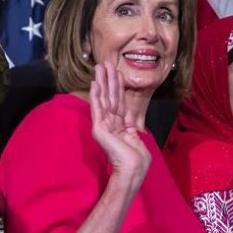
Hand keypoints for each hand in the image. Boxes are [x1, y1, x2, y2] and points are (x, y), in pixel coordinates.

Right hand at [89, 62, 150, 183]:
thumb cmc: (137, 158)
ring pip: (103, 98)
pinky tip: (95, 83)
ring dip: (101, 82)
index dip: (118, 86)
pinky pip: (98, 107)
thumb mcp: (135, 137)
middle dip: (108, 79)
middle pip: (110, 96)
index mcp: (121, 125)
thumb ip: (130, 123)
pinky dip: (96, 95)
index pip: (119, 101)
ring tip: (99, 67)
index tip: (116, 72)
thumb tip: (129, 113)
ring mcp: (104, 125)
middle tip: (105, 63)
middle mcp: (111, 122)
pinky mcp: (99, 128)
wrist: (133, 169)